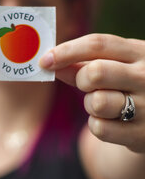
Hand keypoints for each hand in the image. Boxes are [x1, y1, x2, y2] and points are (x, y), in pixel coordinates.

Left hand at [39, 33, 144, 152]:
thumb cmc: (130, 84)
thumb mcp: (116, 66)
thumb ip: (84, 64)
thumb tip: (50, 64)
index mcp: (140, 52)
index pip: (98, 44)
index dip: (66, 51)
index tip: (44, 61)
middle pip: (95, 72)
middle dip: (81, 79)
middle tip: (86, 84)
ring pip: (97, 102)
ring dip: (90, 104)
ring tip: (104, 104)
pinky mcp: (141, 134)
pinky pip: (100, 128)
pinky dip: (97, 124)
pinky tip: (112, 121)